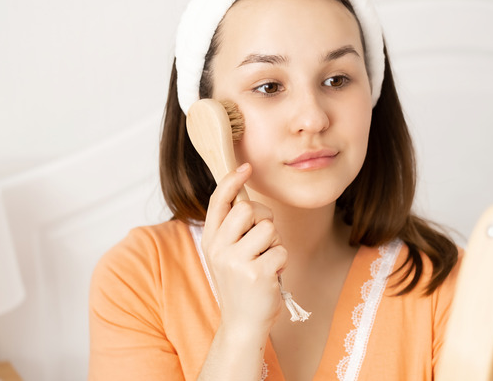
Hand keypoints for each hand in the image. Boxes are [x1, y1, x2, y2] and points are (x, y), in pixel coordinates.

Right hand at [202, 163, 287, 336]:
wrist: (242, 323)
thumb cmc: (240, 284)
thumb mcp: (226, 255)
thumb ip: (232, 229)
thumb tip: (245, 196)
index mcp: (211, 240)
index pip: (218, 201)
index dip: (232, 180)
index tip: (246, 167)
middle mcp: (219, 249)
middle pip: (247, 209)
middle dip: (263, 218)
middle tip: (263, 239)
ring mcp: (237, 262)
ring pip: (268, 229)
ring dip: (275, 244)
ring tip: (266, 262)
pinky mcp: (257, 274)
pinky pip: (281, 250)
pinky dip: (282, 262)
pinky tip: (272, 276)